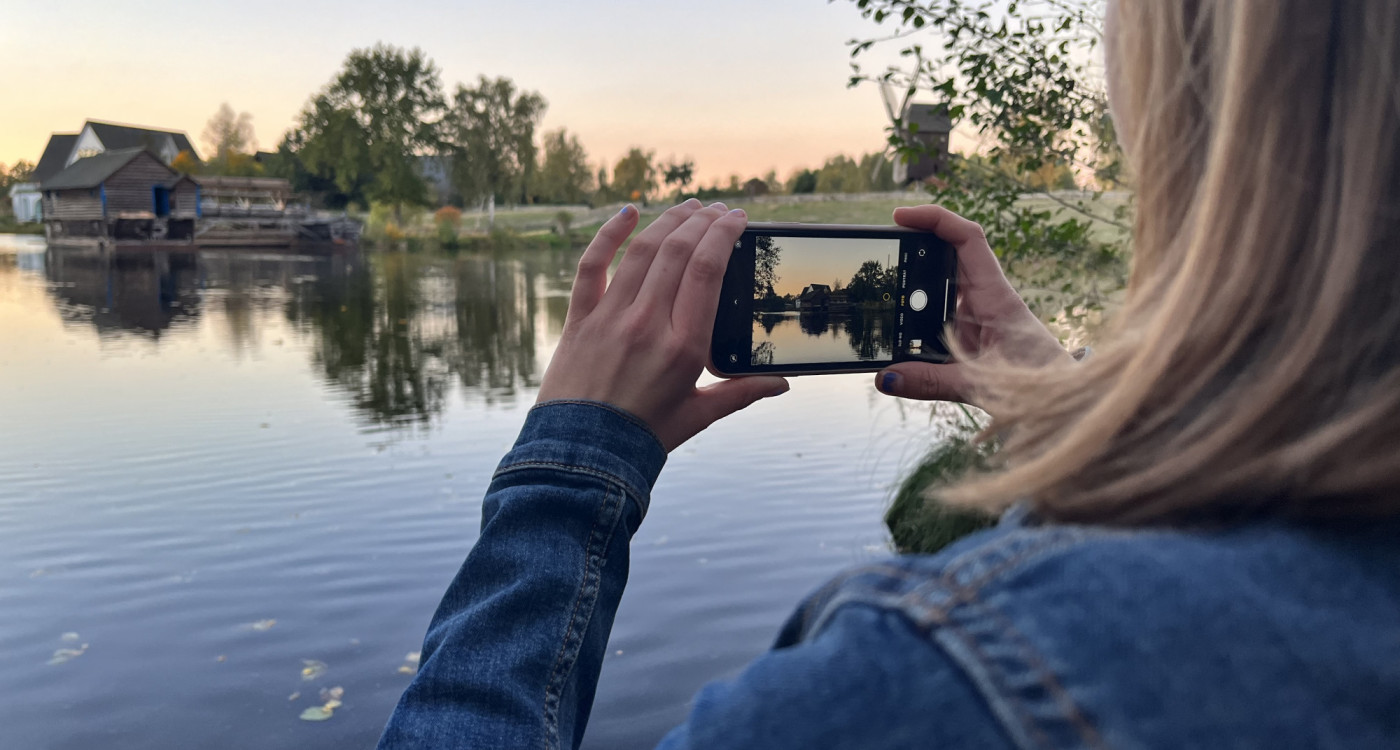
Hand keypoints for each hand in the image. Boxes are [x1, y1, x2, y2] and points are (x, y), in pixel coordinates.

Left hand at [537, 199, 789, 451]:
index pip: (708, 270)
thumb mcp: (698, 415)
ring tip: (688, 208)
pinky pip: (592, 266)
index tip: (737, 219)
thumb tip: (782, 383)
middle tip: (718, 210)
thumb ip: (741, 393)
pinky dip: (608, 235)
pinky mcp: (580, 319)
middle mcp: (648, 324)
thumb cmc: (643, 438)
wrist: (582, 455)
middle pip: (678, 251)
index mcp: (684, 346)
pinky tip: (626, 212)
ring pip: (642, 251)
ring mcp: (610, 318)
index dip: (724, 235)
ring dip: (668, 221)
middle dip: (702, 221)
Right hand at [875, 205, 1068, 409]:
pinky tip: (897, 326)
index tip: (901, 217)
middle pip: (948, 255)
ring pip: (942, 284)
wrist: (1063, 400)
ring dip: (914, 283)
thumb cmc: (1038, 386)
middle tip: (880, 251)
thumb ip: (931, 382)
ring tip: (881, 288)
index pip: (968, 240)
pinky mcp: (974, 333)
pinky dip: (918, 313)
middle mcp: (987, 299)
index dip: (936, 219)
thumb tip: (886, 378)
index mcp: (997, 298)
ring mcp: (980, 315)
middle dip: (914, 248)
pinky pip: (941, 311)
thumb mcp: (982, 385)